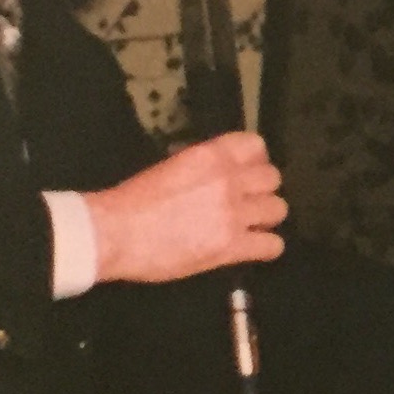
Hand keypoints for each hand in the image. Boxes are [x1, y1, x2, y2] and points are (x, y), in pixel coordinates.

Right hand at [86, 133, 286, 282]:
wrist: (115, 232)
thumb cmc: (132, 202)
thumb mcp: (171, 167)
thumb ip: (200, 166)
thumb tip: (213, 169)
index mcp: (210, 156)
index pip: (255, 146)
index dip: (256, 160)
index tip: (250, 171)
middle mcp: (228, 181)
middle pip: (272, 178)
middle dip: (262, 190)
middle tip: (250, 201)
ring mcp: (232, 214)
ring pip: (278, 209)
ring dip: (266, 217)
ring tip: (252, 225)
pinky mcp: (231, 247)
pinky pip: (271, 245)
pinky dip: (267, 247)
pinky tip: (255, 248)